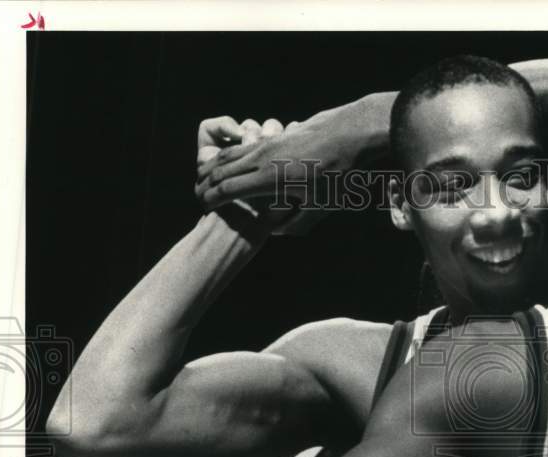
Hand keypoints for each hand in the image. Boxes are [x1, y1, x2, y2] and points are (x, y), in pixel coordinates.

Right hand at [195, 96, 384, 233]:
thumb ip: (296, 223)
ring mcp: (268, 144)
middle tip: (197, 195)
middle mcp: (262, 158)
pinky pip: (245, 146)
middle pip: (222, 169)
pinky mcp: (275, 137)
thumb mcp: (321, 206)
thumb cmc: (340, 174)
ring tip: (203, 176)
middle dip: (205, 183)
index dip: (211, 200)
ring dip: (214, 165)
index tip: (203, 208)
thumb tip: (274, 231)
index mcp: (269, 179)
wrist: (350, 134)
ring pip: (231, 154)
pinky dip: (231, 154)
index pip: (227, 190)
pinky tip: (229, 161)